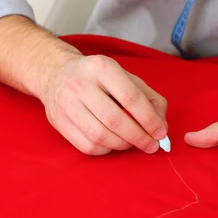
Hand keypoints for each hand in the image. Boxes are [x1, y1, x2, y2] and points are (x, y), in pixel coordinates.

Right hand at [37, 50, 167, 155]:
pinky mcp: (59, 122)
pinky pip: (87, 146)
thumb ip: (149, 99)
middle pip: (115, 120)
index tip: (160, 133)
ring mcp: (66, 104)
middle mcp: (81, 84)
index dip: (149, 119)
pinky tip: (113, 143)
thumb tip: (161, 127)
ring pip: (100, 136)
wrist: (56, 75)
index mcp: (101, 67)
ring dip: (123, 145)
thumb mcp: (125, 77)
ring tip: (133, 143)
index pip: (130, 97)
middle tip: (152, 145)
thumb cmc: (99, 78)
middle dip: (139, 137)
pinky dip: (106, 150)